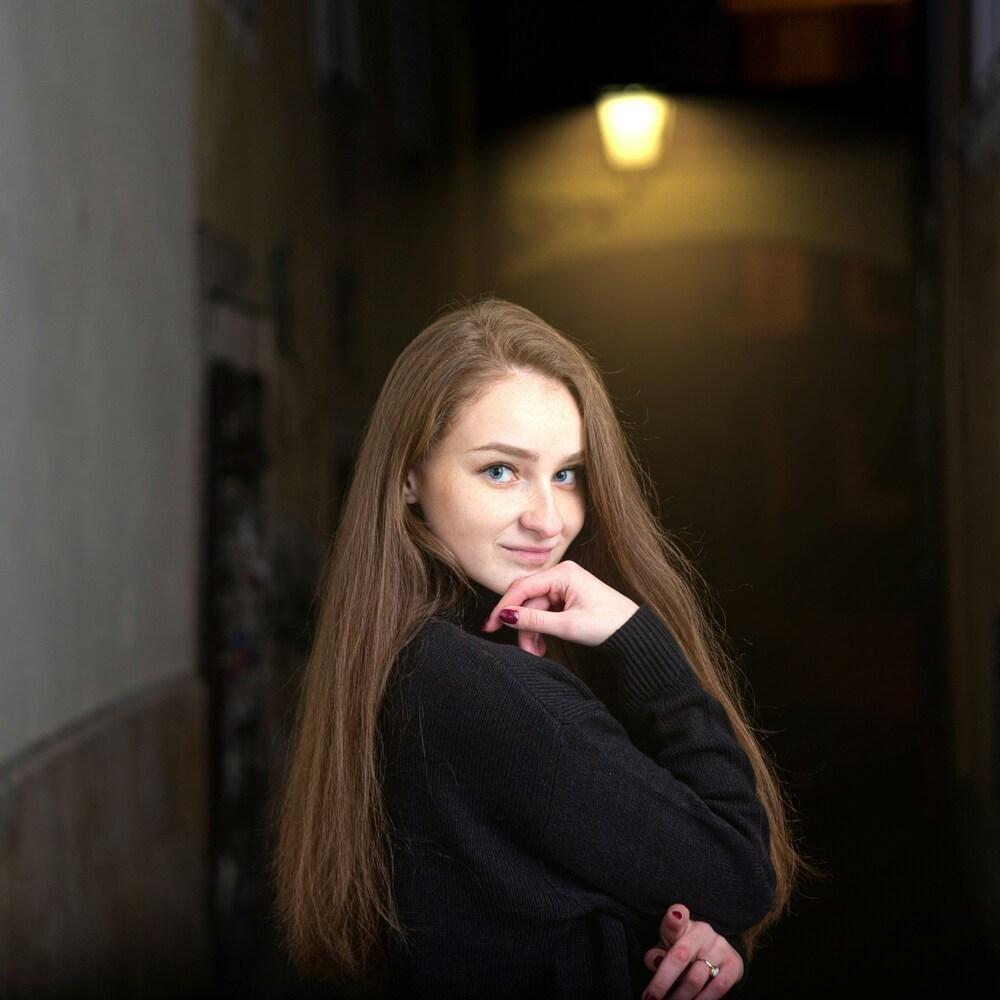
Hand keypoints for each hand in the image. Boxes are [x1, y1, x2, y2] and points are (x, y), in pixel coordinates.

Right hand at [481, 560, 638, 646]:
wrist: (633, 633)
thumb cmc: (608, 624)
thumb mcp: (568, 626)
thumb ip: (534, 620)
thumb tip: (505, 616)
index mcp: (563, 573)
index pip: (522, 587)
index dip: (504, 608)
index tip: (490, 626)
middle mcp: (561, 575)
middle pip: (527, 601)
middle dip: (523, 627)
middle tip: (523, 650)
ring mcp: (564, 587)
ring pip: (534, 610)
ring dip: (532, 633)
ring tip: (537, 653)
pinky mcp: (566, 598)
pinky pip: (544, 613)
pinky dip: (541, 630)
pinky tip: (543, 646)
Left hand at [641, 904, 742, 999]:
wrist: (714, 951)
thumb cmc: (682, 949)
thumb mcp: (666, 948)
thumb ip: (656, 954)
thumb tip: (655, 962)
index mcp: (681, 925)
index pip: (676, 919)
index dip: (675, 917)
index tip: (675, 915)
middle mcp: (701, 932)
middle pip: (681, 955)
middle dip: (662, 982)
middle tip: (650, 999)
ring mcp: (719, 946)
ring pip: (696, 978)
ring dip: (680, 997)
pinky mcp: (734, 963)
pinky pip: (717, 988)